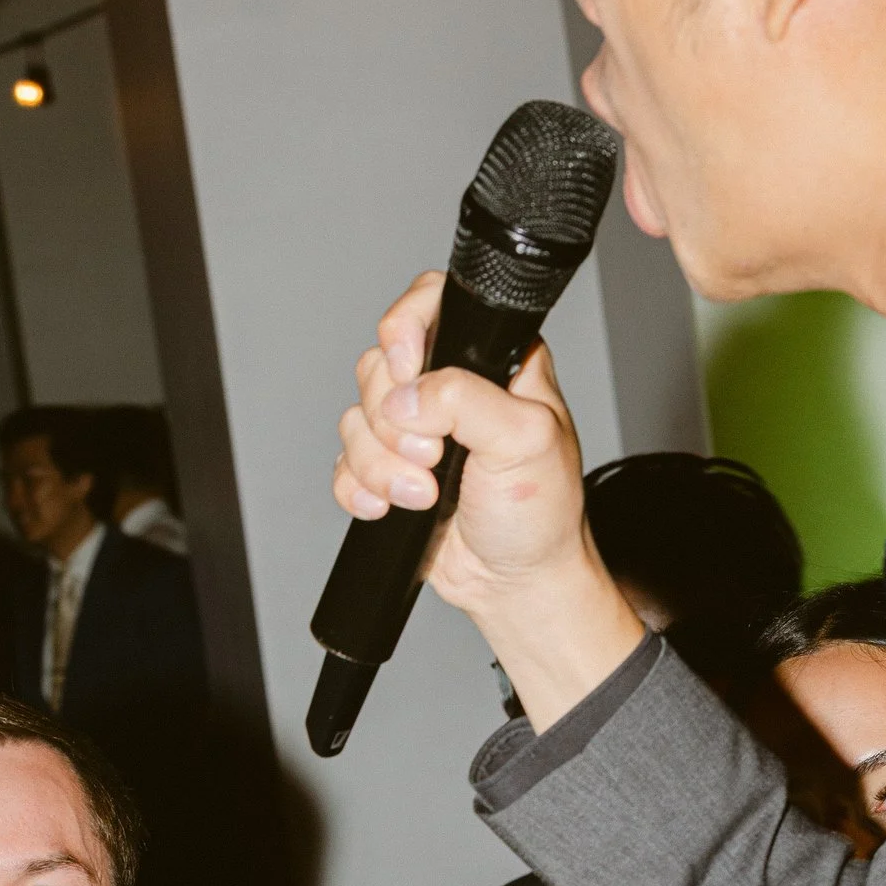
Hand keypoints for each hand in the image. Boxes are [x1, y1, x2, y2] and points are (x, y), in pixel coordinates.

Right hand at [334, 279, 641, 727]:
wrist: (515, 582)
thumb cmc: (541, 514)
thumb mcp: (527, 442)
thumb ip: (468, 401)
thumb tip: (409, 397)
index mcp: (491, 361)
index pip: (431, 303)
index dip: (405, 329)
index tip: (409, 370)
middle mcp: (448, 387)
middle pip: (380, 367)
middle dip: (396, 423)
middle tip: (435, 456)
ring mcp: (414, 430)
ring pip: (356, 418)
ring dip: (382, 466)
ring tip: (425, 494)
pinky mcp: (387, 470)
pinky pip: (343, 463)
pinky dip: (359, 489)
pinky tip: (391, 508)